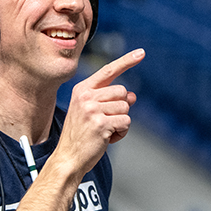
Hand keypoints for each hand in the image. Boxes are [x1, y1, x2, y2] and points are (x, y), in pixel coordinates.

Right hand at [58, 48, 144, 173]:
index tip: (141, 53)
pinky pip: (126, 123)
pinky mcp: (101, 124)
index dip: (126, 61)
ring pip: (125, 108)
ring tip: (105, 132)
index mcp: (82, 90)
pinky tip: (107, 139)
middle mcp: (86, 96)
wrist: (68, 158)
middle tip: (106, 122)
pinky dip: (121, 133)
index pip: (108, 70)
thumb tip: (132, 96)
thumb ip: (110, 100)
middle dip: (120, 108)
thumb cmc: (81, 136)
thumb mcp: (92, 113)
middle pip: (122, 91)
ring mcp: (92, 109)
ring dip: (120, 122)